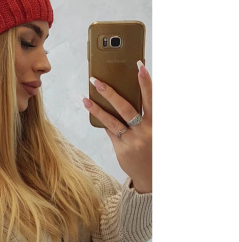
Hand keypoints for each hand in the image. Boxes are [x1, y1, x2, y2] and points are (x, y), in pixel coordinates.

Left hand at [83, 61, 151, 192]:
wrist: (152, 176)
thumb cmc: (153, 148)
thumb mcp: (154, 130)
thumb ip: (145, 116)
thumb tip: (121, 97)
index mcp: (156, 123)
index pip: (151, 99)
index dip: (146, 82)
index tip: (139, 66)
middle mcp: (145, 131)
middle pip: (126, 107)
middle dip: (111, 93)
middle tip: (97, 80)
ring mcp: (132, 140)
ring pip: (112, 120)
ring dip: (97, 107)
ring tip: (85, 97)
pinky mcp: (121, 149)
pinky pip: (109, 130)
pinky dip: (101, 119)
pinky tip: (91, 108)